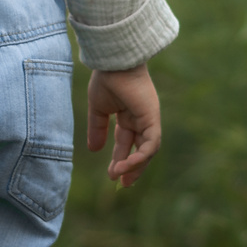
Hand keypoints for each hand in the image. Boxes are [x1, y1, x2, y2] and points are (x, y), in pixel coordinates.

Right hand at [86, 65, 162, 187]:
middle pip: (140, 150)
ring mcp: (149, 119)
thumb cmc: (106, 79)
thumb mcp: (98, 109)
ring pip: (148, 150)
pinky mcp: (152, 119)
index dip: (121, 159)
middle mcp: (141, 120)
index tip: (112, 175)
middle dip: (132, 168)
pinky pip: (151, 144)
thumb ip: (97, 128)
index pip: (127, 143)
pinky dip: (140, 157)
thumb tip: (94, 150)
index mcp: (128, 116)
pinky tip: (126, 165)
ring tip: (119, 176)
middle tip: (122, 184)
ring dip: (135, 166)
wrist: (113, 62)